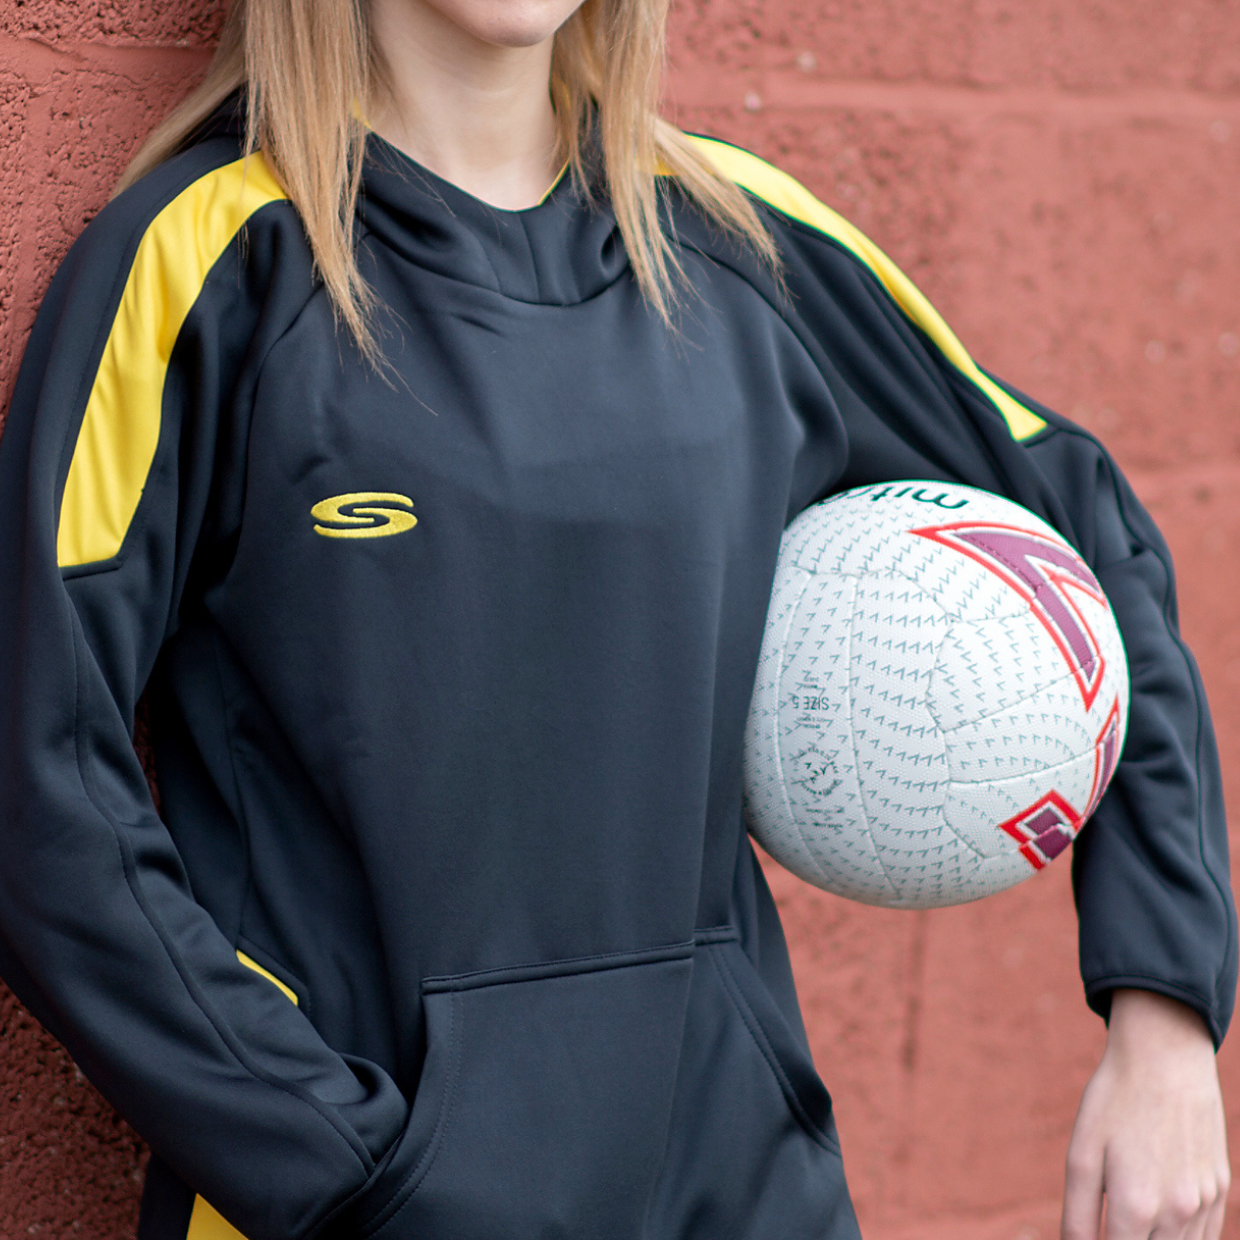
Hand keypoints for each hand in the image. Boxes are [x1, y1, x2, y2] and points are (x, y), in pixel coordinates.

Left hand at [1062, 989, 1229, 1239]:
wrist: (1165, 1059)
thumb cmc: (1115, 1102)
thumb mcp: (1081, 1153)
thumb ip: (1078, 1215)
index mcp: (1135, 1206)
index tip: (1095, 1232)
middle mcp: (1177, 1213)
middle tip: (1112, 1220)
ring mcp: (1204, 1203)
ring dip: (1154, 1239)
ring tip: (1133, 1214)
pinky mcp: (1220, 1189)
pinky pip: (1205, 1235)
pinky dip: (1183, 1236)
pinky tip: (1160, 1217)